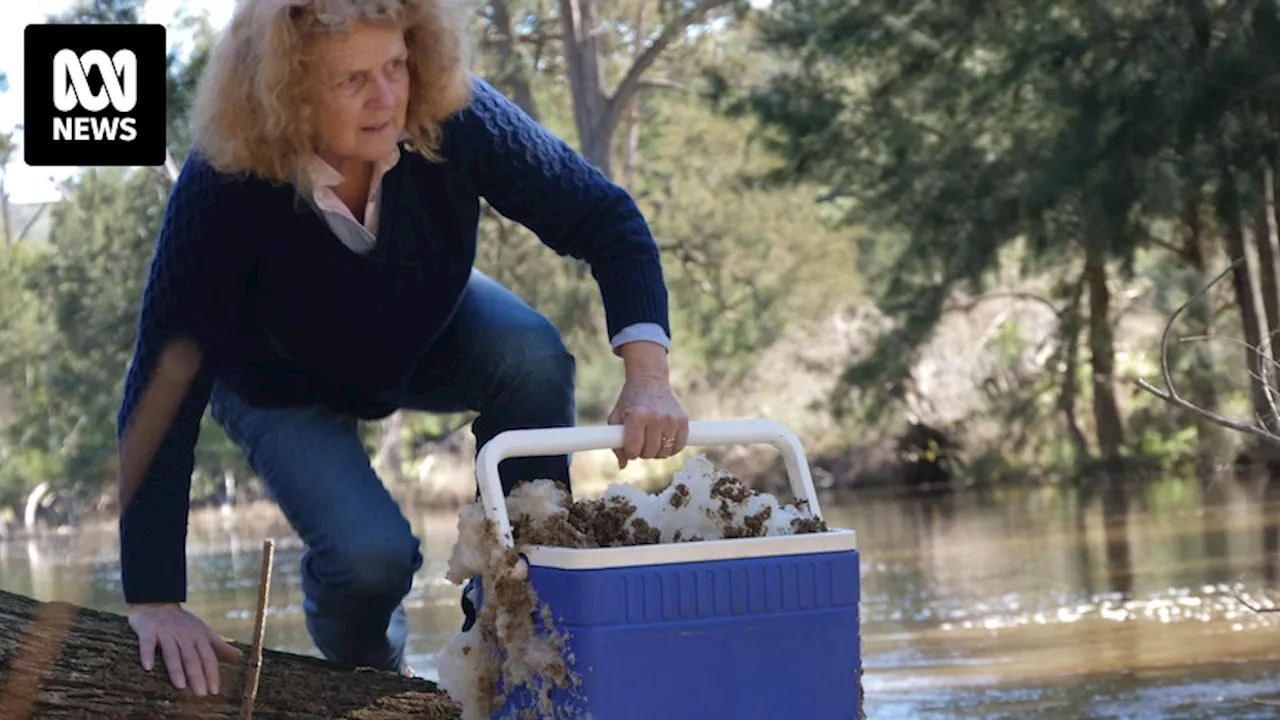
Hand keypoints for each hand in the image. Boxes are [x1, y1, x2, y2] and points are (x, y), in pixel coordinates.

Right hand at [128, 602, 240, 695]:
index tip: (214, 690)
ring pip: (172, 653)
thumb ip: (218, 645)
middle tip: (201, 693)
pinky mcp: (149, 631)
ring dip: (176, 669)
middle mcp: (184, 635)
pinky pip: (148, 644)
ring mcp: (166, 632)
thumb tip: (238, 655)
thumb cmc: (182, 622)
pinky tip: (148, 667)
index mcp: (199, 636)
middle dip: (197, 675)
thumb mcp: (203, 630)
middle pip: (191, 658)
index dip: (211, 673)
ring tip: (180, 685)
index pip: (208, 657)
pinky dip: (147, 654)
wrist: (157, 602)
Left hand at [608, 341, 688, 468]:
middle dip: (643, 452)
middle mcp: (655, 418)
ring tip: (652, 440)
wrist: (650, 380)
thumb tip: (622, 466)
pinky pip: (679, 446)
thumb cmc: (630, 401)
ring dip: (657, 451)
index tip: (630, 446)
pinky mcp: (683, 420)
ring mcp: (671, 419)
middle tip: (641, 442)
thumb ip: (615, 442)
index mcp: (636, 416)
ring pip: (664, 452)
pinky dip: (671, 448)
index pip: (633, 451)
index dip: (630, 452)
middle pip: (649, 453)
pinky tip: (664, 440)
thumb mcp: (616, 417)